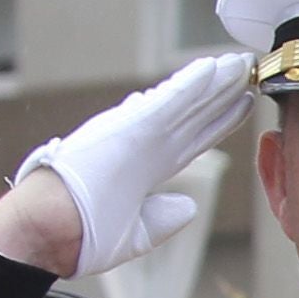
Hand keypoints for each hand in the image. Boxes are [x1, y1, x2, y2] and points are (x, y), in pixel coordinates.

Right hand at [0, 53, 254, 275]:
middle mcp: (144, 145)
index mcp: (146, 168)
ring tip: (239, 63)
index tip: (242, 105)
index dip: (219, 121)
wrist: (51, 231)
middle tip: (247, 71)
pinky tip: (212, 68)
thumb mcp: (138, 232)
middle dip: (222, 94)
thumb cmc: (81, 234)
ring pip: (186, 103)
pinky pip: (167, 103)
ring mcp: (137, 134)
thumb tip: (188, 205)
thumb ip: (165, 218)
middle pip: (194, 115)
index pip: (193, 139)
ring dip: (214, 82)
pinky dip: (190, 85)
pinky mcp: (130, 128)